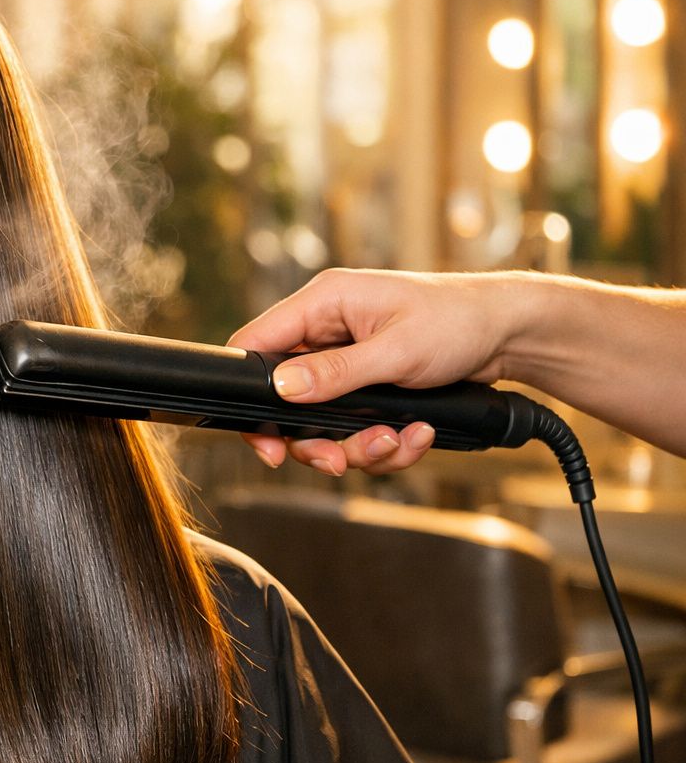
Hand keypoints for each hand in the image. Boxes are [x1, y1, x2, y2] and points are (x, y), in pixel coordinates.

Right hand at [226, 268, 518, 475]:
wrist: (512, 333)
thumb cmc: (460, 321)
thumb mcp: (397, 350)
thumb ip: (335, 372)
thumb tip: (282, 388)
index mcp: (324, 302)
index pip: (257, 343)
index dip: (250, 392)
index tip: (266, 441)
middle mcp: (327, 330)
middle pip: (287, 397)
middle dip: (316, 438)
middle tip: (338, 460)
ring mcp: (346, 360)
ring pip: (322, 421)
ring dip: (358, 445)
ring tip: (398, 441)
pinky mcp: (367, 385)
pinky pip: (354, 426)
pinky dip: (384, 441)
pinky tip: (416, 434)